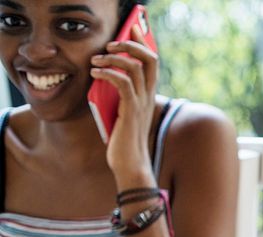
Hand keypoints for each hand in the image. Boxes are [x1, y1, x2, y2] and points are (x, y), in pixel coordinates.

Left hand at [90, 25, 157, 179]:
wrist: (130, 165)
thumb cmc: (124, 142)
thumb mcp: (121, 113)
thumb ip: (119, 96)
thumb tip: (103, 77)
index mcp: (147, 96)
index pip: (152, 62)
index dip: (143, 42)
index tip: (131, 29)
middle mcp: (148, 97)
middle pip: (149, 59)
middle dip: (131, 44)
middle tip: (111, 43)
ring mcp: (141, 104)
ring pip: (135, 67)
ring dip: (113, 58)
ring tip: (96, 60)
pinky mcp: (130, 111)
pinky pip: (123, 83)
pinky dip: (107, 73)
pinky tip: (95, 74)